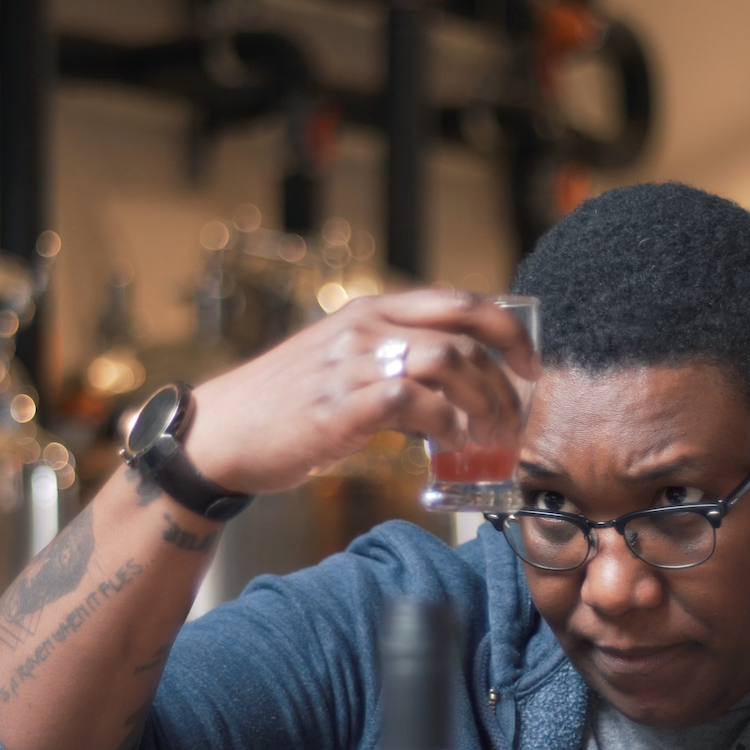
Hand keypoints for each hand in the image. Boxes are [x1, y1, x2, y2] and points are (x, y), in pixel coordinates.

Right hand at [181, 289, 541, 494]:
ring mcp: (353, 365)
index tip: (530, 366)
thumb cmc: (284, 404)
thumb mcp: (341, 361)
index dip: (508, 332)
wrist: (219, 434)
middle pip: (465, 333)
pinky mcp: (342, 407)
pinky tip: (451, 447)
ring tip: (489, 438)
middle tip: (515, 417)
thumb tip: (452, 381)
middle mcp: (366, 329)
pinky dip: (447, 427)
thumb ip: (391, 358)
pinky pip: (415, 403)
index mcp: (371, 312)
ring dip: (483, 404)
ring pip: (449, 362)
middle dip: (506, 378)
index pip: (461, 303)